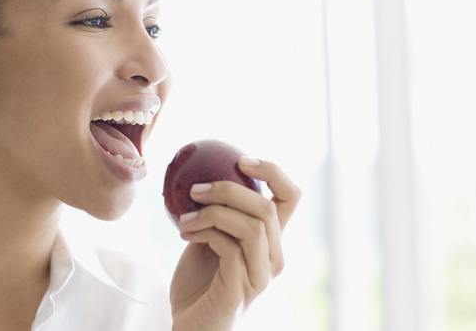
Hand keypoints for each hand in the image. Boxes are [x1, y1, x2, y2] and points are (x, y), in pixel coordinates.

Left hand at [169, 156, 300, 330]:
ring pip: (253, 227)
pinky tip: (186, 234)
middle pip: (268, 208)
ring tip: (184, 218)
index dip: (273, 172)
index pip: (290, 197)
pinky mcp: (241, 290)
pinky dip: (207, 233)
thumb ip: (215, 213)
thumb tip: (200, 174)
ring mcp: (260, 276)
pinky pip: (231, 248)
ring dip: (213, 213)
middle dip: (229, 190)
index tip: (240, 160)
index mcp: (270, 241)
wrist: (189, 328)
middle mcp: (273, 258)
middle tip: (195, 189)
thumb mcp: (208, 238)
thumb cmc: (198, 285)